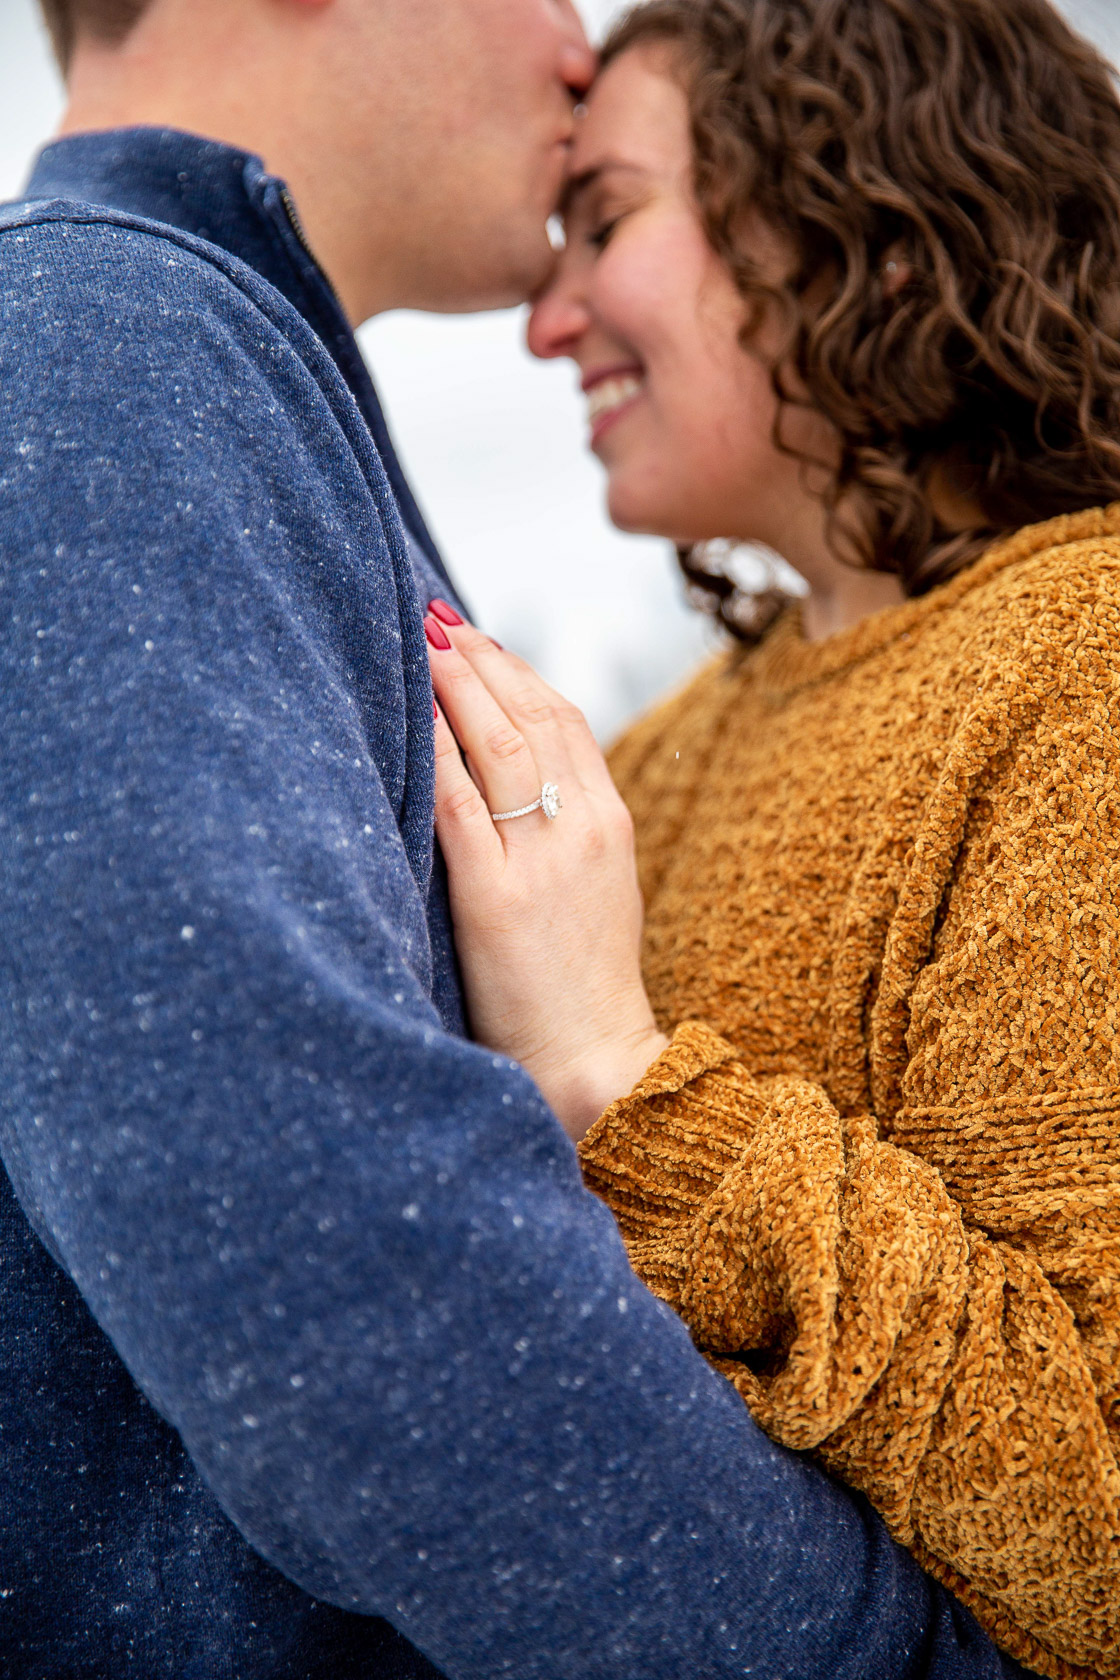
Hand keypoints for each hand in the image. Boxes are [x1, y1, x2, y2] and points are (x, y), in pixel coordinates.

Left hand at [425, 604, 667, 1140]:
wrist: (594, 1061)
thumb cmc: (582, 986)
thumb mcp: (597, 892)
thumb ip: (566, 832)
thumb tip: (512, 781)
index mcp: (610, 824)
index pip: (565, 719)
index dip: (517, 670)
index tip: (476, 637)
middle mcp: (583, 829)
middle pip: (532, 715)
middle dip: (481, 660)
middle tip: (435, 617)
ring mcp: (543, 861)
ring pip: (500, 744)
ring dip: (456, 684)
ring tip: (419, 642)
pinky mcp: (497, 897)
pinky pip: (460, 804)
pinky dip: (435, 750)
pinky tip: (410, 716)